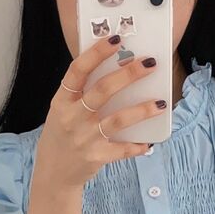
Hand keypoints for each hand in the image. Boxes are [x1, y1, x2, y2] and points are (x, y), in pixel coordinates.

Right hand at [35, 34, 163, 189]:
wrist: (53, 174)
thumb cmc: (62, 136)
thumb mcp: (62, 111)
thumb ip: (81, 93)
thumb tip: (117, 69)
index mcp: (62, 101)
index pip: (78, 70)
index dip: (96, 53)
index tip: (116, 39)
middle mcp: (72, 117)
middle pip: (102, 90)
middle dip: (128, 75)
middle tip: (150, 63)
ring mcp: (84, 138)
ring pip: (117, 119)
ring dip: (141, 110)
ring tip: (161, 103)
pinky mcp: (95, 157)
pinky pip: (121, 149)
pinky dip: (137, 146)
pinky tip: (149, 142)